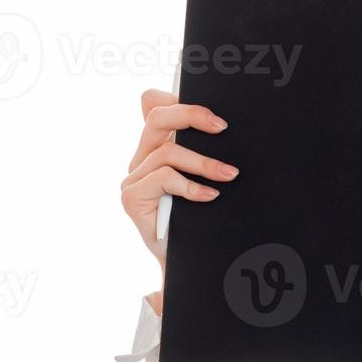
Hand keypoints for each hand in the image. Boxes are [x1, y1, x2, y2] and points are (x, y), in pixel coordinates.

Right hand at [120, 89, 238, 308]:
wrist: (188, 263)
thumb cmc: (201, 220)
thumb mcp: (208, 180)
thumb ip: (208, 154)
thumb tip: (227, 128)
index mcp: (157, 146)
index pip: (153, 104)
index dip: (177, 99)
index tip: (211, 109)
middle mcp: (142, 158)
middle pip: (157, 118)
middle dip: (191, 115)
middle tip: (223, 127)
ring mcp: (134, 178)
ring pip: (167, 152)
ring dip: (203, 163)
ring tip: (229, 175)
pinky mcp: (132, 199)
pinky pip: (162, 179)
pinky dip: (190, 186)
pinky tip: (210, 195)